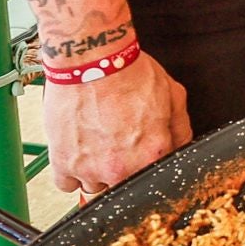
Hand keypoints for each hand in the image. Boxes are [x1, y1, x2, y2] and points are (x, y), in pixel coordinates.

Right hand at [45, 53, 191, 197]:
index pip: (157, 178)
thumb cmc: (127, 72)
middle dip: (123, 171)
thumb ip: (181, 128)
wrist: (90, 58)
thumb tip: (182, 146)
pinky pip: (67, 184)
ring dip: (96, 171)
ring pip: (94, 187)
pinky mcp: (63, 162)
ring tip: (96, 143)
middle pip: (123, 187)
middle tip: (117, 145)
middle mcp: (121, 168)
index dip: (149, 166)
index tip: (140, 156)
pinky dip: (71, 172)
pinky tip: (78, 152)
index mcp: (152, 154)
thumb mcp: (173, 94)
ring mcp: (90, 169)